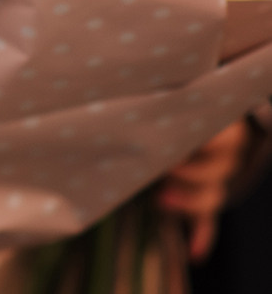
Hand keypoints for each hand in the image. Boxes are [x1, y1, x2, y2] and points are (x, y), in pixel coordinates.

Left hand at [159, 120, 250, 260]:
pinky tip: (193, 252)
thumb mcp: (170, 107)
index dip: (205, 144)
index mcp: (220, 130)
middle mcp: (221, 158)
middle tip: (165, 170)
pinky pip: (206, 221)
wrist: (180, 122)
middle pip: (219, 172)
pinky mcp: (201, 199)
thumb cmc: (170, 111)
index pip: (227, 141)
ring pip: (211, 196)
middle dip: (192, 175)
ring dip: (189, 202)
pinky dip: (200, 236)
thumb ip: (163, 110)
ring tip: (159, 200)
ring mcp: (213, 181)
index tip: (176, 141)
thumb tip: (132, 108)